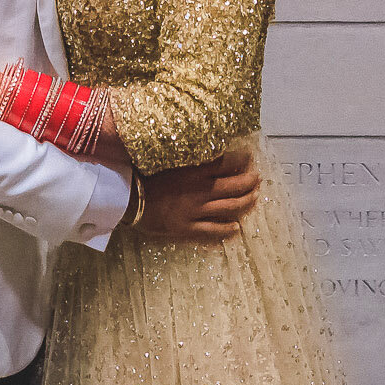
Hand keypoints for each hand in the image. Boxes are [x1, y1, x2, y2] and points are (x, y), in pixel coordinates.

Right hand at [135, 148, 260, 243]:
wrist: (126, 199)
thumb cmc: (143, 175)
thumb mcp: (168, 160)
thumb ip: (190, 159)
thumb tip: (209, 153)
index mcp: (195, 171)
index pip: (227, 163)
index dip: (242, 160)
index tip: (249, 157)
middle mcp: (200, 191)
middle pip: (235, 186)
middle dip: (250, 182)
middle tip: (258, 178)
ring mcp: (196, 212)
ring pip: (230, 208)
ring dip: (246, 203)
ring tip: (254, 198)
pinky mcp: (188, 229)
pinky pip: (213, 231)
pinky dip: (227, 229)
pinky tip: (235, 228)